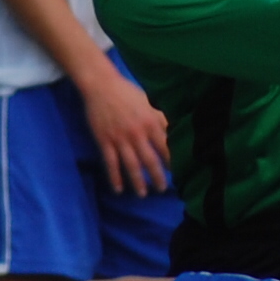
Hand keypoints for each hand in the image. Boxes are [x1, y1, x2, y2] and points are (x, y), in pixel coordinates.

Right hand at [79, 63, 169, 193]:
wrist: (101, 86)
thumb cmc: (128, 93)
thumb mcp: (149, 102)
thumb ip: (161, 118)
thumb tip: (176, 130)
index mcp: (150, 122)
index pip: (165, 147)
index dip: (172, 161)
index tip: (178, 172)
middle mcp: (137, 133)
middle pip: (150, 160)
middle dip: (157, 177)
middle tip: (163, 189)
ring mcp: (120, 139)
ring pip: (131, 165)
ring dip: (137, 181)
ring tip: (143, 194)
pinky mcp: (105, 141)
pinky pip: (111, 163)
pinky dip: (114, 177)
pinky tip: (118, 189)